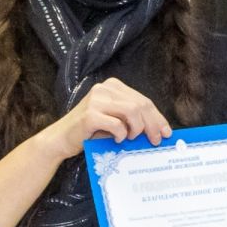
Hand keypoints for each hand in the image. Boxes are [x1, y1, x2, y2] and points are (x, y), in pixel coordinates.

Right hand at [48, 78, 171, 157]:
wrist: (61, 139)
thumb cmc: (90, 132)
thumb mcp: (114, 120)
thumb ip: (132, 119)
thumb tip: (159, 129)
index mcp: (112, 86)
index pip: (142, 100)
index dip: (157, 117)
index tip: (166, 132)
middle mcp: (104, 88)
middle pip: (140, 104)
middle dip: (152, 124)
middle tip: (155, 140)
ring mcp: (96, 100)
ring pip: (132, 111)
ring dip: (136, 129)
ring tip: (131, 139)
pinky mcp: (89, 115)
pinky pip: (116, 124)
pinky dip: (121, 134)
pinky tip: (118, 140)